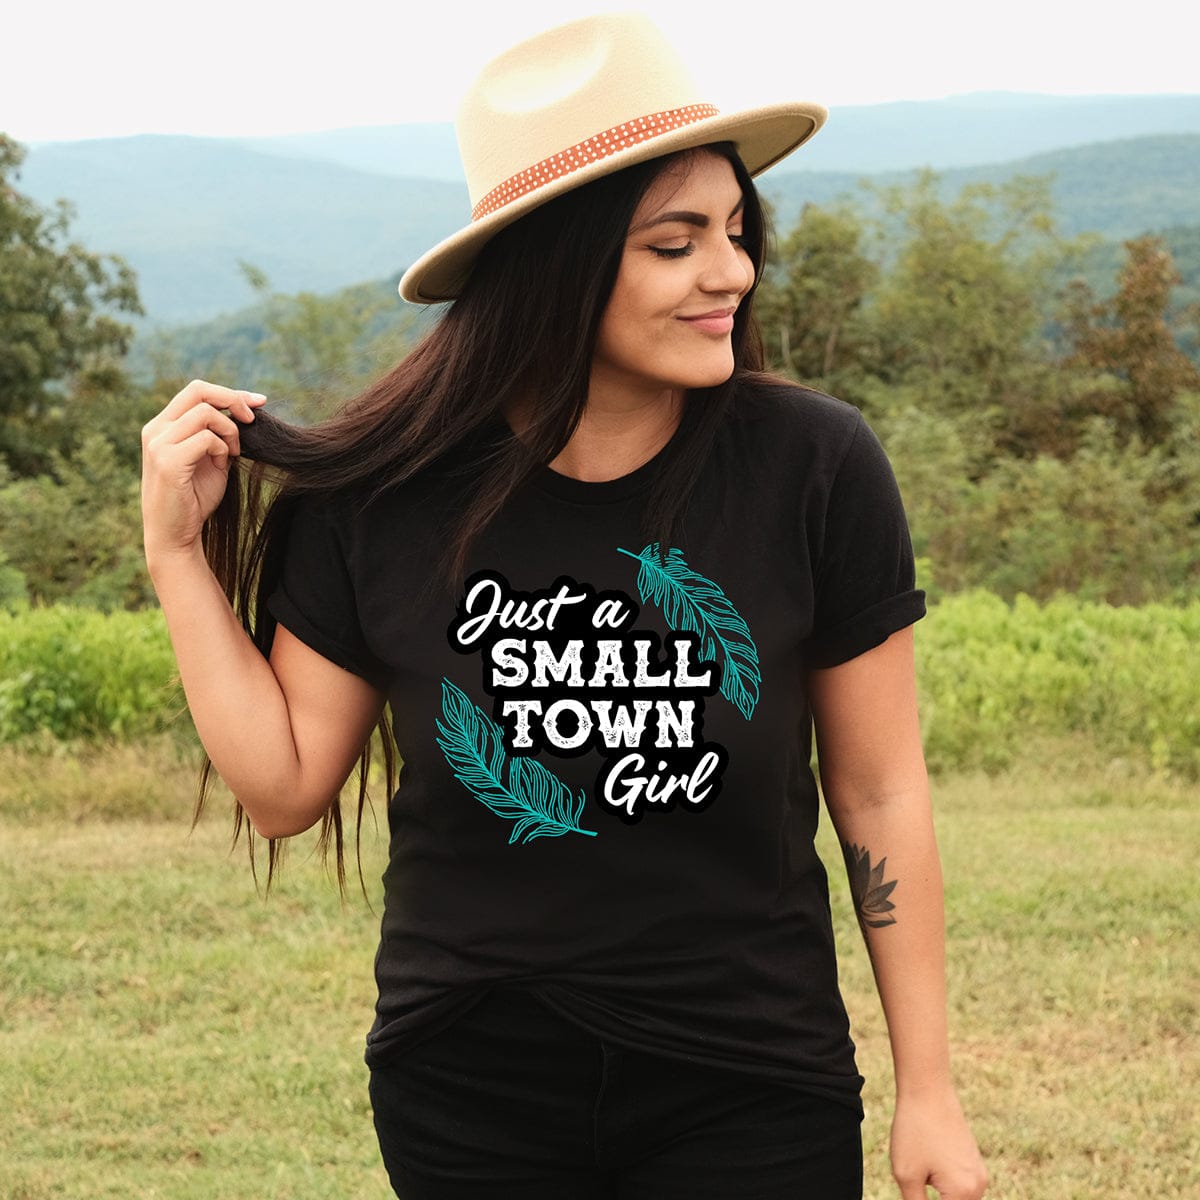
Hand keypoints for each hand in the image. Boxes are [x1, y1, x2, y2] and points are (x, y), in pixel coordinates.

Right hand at [140, 380, 264, 564]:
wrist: (176, 534)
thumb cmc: (194, 499)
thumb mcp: (210, 460)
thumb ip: (218, 435)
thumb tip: (245, 411)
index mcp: (163, 426)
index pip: (197, 391)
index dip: (231, 393)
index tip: (259, 402)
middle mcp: (156, 429)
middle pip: (198, 390)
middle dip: (233, 399)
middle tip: (253, 420)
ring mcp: (159, 444)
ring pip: (206, 413)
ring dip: (229, 432)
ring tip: (231, 454)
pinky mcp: (168, 461)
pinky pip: (205, 438)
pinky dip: (221, 448)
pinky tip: (222, 466)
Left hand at [890, 1085, 986, 1199]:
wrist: (927, 1090)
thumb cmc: (914, 1130)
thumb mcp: (907, 1175)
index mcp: (965, 1194)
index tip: (916, 1192)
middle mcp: (979, 1187)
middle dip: (931, 1199)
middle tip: (917, 1184)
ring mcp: (978, 1173)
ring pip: (957, 1199)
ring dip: (939, 1196)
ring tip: (920, 1176)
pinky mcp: (972, 1161)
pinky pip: (960, 1187)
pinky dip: (945, 1189)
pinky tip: (925, 1173)